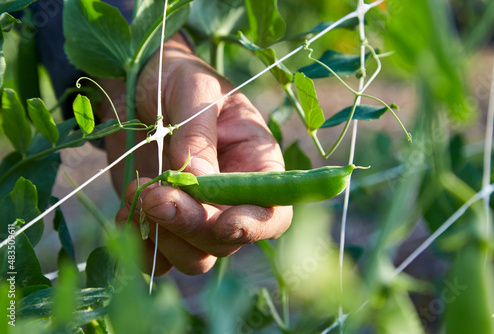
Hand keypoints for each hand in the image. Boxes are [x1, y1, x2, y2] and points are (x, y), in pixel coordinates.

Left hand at [99, 34, 292, 275]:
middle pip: (226, 240)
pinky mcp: (162, 221)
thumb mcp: (194, 92)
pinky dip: (142, 246)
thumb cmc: (176, 76)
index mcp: (255, 162)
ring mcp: (196, 212)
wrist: (135, 82)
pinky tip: (125, 212)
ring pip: (195, 257)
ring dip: (163, 237)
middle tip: (153, 194)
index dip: (255, 226)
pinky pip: (159, 258)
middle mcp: (230, 196)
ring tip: (135, 193)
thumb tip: (196, 184)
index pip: (273, 212)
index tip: (223, 224)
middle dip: (191, 225)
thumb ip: (198, 137)